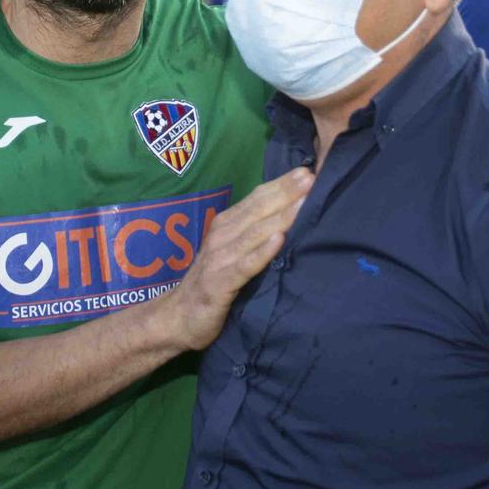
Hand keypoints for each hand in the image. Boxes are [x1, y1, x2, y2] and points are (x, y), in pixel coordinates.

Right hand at [154, 168, 313, 351]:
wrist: (177, 318)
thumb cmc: (212, 282)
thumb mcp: (231, 252)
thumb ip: (252, 233)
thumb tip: (288, 214)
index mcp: (226, 225)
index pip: (256, 198)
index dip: (281, 184)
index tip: (307, 170)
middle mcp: (221, 236)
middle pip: (257, 209)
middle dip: (285, 192)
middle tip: (311, 177)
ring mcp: (219, 259)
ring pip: (254, 233)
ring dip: (280, 216)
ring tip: (304, 202)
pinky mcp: (219, 284)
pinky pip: (244, 265)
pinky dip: (262, 252)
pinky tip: (279, 240)